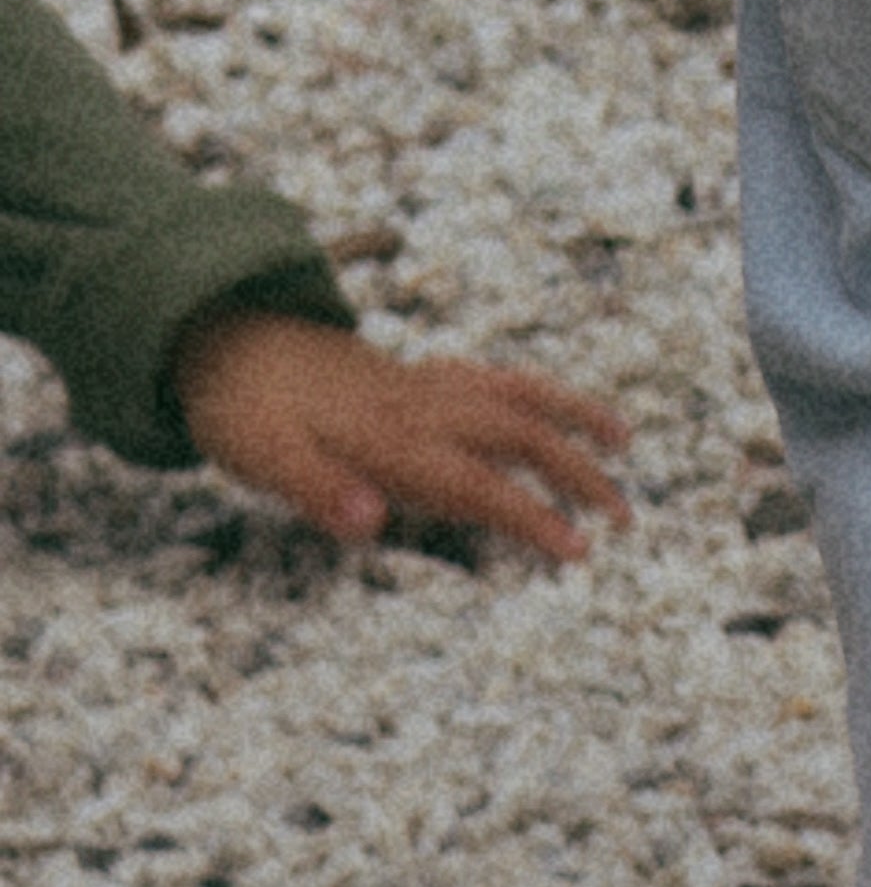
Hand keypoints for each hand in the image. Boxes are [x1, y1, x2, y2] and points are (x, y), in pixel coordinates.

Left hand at [172, 302, 633, 563]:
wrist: (227, 335)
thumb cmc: (242, 410)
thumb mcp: (264, 458)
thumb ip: (320, 491)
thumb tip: (375, 524)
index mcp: (393, 439)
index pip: (483, 484)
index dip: (534, 517)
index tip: (581, 551)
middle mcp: (422, 407)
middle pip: (521, 435)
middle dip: (579, 472)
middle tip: (627, 515)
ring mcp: (424, 384)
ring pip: (519, 394)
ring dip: (574, 416)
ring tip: (622, 438)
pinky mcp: (414, 374)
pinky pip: (493, 376)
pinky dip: (534, 389)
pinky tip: (544, 405)